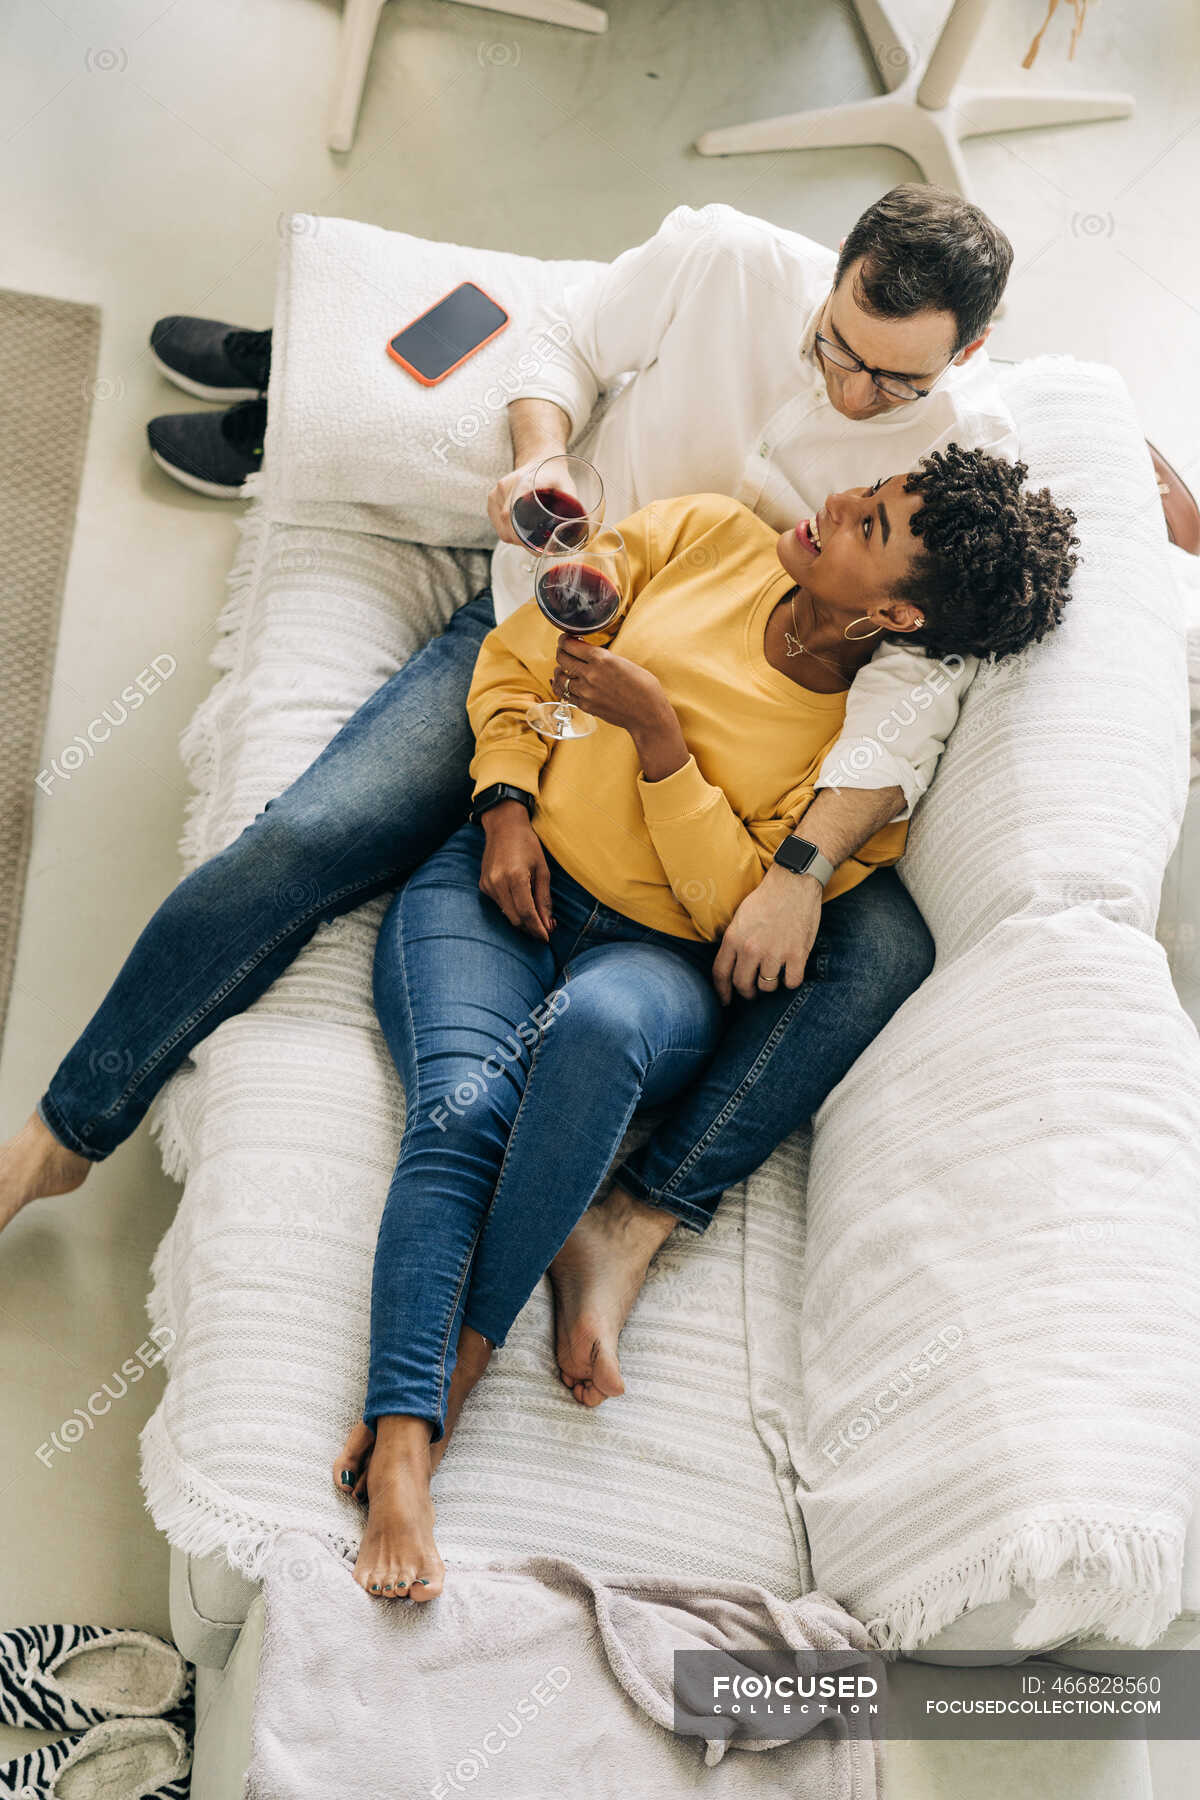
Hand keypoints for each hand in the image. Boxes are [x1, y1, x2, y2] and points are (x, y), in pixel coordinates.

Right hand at [479, 803, 553, 940]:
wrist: (503, 826)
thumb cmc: (527, 844)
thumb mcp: (542, 869)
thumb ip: (544, 899)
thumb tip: (548, 925)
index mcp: (515, 876)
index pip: (526, 912)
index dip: (537, 928)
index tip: (547, 938)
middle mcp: (498, 882)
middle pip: (515, 918)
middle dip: (531, 927)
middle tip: (546, 929)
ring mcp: (488, 884)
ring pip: (506, 914)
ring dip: (522, 920)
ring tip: (537, 918)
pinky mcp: (483, 885)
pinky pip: (500, 905)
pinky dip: (512, 909)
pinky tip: (522, 903)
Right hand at [487, 453, 572, 547]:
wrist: (539, 458)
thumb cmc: (554, 474)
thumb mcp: (567, 486)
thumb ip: (572, 504)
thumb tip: (581, 528)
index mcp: (521, 482)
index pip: (512, 516)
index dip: (522, 537)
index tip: (535, 547)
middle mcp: (505, 487)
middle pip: (507, 527)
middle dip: (523, 542)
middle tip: (538, 547)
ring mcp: (496, 493)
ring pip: (501, 528)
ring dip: (515, 539)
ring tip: (531, 538)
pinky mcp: (492, 499)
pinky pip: (497, 524)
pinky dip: (509, 532)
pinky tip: (521, 531)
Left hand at [552, 637, 670, 735]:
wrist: (647, 713)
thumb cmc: (643, 687)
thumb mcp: (624, 662)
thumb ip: (603, 657)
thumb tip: (588, 654)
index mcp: (602, 659)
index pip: (570, 645)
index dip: (564, 640)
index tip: (565, 639)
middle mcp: (590, 674)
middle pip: (562, 659)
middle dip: (561, 652)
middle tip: (563, 651)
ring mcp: (586, 692)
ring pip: (560, 678)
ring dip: (559, 671)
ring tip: (561, 669)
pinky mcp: (585, 706)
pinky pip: (565, 694)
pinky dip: (561, 687)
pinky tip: (561, 683)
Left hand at [713, 862, 821, 1003]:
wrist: (794, 882)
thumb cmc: (767, 898)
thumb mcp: (740, 917)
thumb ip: (734, 942)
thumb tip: (731, 966)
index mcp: (733, 938)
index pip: (720, 974)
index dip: (722, 991)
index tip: (726, 1000)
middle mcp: (751, 948)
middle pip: (743, 985)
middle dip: (747, 992)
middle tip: (753, 991)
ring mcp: (774, 953)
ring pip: (767, 987)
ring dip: (771, 984)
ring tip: (775, 973)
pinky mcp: (797, 954)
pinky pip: (791, 982)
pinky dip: (791, 981)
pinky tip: (791, 972)